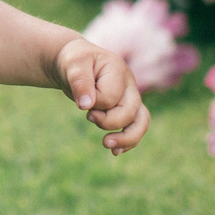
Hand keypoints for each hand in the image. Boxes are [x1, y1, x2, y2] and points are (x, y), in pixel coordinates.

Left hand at [53, 36, 148, 153]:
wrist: (76, 65)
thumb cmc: (75, 62)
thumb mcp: (73, 65)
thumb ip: (79, 82)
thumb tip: (85, 106)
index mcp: (118, 70)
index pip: (111, 97)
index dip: (95, 104)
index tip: (82, 101)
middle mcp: (129, 85)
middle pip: (130, 112)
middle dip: (109, 122)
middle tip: (89, 117)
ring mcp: (130, 98)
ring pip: (141, 122)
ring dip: (127, 139)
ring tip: (108, 146)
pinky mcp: (126, 109)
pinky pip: (135, 128)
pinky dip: (127, 142)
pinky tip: (115, 152)